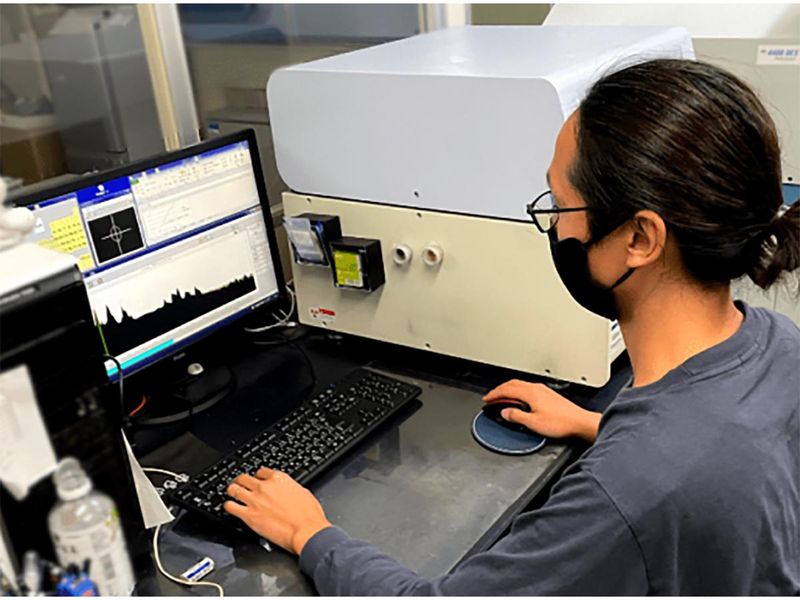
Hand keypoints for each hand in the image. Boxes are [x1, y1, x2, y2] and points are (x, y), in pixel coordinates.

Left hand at [224, 468, 331, 554]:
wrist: (306, 530)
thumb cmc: (309, 514)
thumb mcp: (302, 492)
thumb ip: (289, 488)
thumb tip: (285, 491)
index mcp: (279, 478)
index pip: (261, 472)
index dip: (257, 477)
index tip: (256, 480)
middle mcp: (264, 487)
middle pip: (244, 478)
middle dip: (240, 481)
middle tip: (239, 484)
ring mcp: (254, 500)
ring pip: (233, 489)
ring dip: (232, 491)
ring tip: (231, 494)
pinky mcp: (248, 515)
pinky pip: (230, 507)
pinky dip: (228, 506)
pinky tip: (229, 507)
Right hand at [484, 380, 600, 441]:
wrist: (580, 423)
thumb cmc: (561, 423)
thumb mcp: (533, 423)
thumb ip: (516, 416)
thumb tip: (505, 412)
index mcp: (530, 393)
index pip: (506, 389)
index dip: (494, 394)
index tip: (487, 399)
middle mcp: (536, 388)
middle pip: (512, 383)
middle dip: (500, 389)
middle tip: (492, 397)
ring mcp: (543, 390)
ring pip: (520, 384)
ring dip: (509, 389)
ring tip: (503, 397)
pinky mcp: (549, 395)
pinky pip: (528, 388)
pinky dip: (519, 391)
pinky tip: (520, 399)